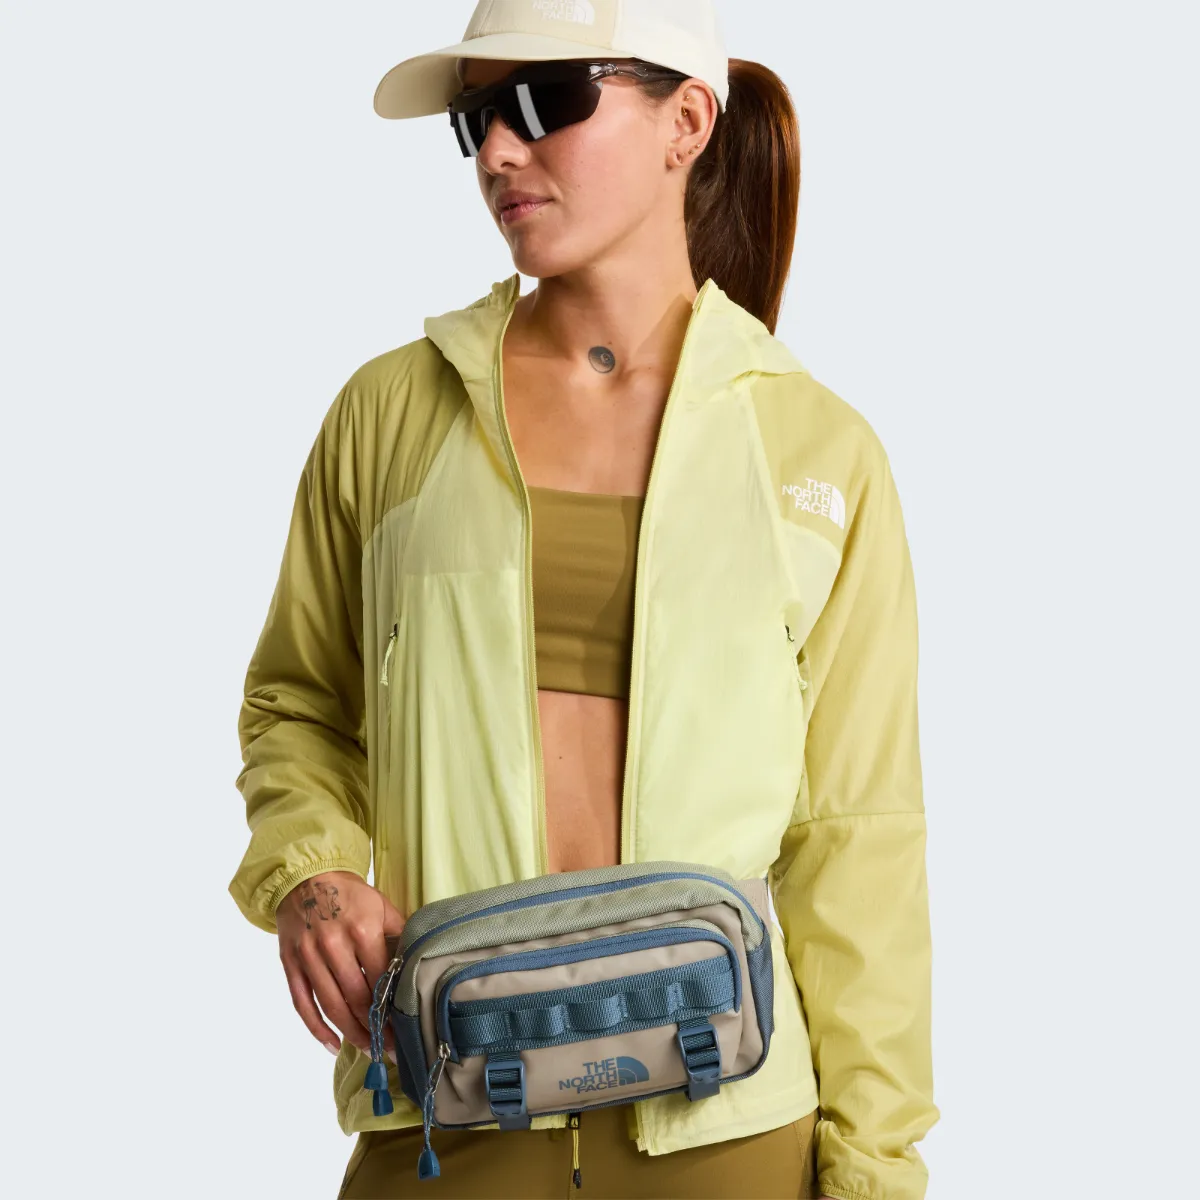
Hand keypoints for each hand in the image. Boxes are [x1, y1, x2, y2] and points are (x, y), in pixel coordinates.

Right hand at [276, 871, 406, 1057]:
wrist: (306, 877)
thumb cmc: (350, 895)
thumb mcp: (381, 906)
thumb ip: (400, 934)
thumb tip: (422, 962)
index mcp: (361, 929)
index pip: (381, 979)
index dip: (393, 1008)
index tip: (407, 1029)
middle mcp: (332, 945)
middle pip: (356, 998)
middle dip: (376, 1028)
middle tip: (392, 1049)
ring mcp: (308, 957)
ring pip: (331, 1006)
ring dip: (352, 1034)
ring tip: (371, 1051)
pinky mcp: (290, 965)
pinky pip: (302, 1004)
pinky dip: (317, 1029)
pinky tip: (334, 1045)